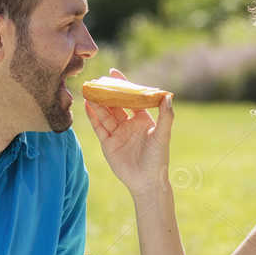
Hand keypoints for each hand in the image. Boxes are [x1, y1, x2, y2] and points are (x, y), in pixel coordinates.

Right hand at [82, 68, 173, 196]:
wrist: (146, 181)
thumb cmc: (158, 158)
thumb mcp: (163, 135)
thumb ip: (166, 115)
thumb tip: (168, 95)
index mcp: (143, 119)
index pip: (131, 98)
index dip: (122, 85)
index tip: (113, 73)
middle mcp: (129, 124)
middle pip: (115, 104)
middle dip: (106, 93)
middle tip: (96, 81)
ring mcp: (118, 133)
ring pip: (105, 114)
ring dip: (97, 103)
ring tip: (89, 92)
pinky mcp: (108, 143)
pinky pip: (99, 127)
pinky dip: (93, 117)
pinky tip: (87, 106)